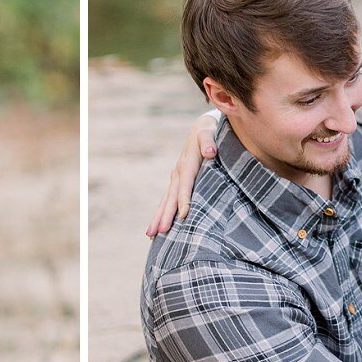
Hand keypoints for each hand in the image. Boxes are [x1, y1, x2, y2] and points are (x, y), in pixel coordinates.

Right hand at [146, 112, 218, 236]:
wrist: (203, 127)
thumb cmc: (211, 131)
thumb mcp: (210, 132)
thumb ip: (209, 141)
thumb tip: (210, 152)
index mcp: (187, 164)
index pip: (185, 186)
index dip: (184, 200)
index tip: (184, 216)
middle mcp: (178, 173)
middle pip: (170, 198)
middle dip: (164, 215)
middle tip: (158, 232)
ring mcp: (175, 178)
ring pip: (165, 201)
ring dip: (158, 217)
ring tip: (150, 234)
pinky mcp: (177, 182)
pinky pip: (167, 200)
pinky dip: (161, 213)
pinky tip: (158, 227)